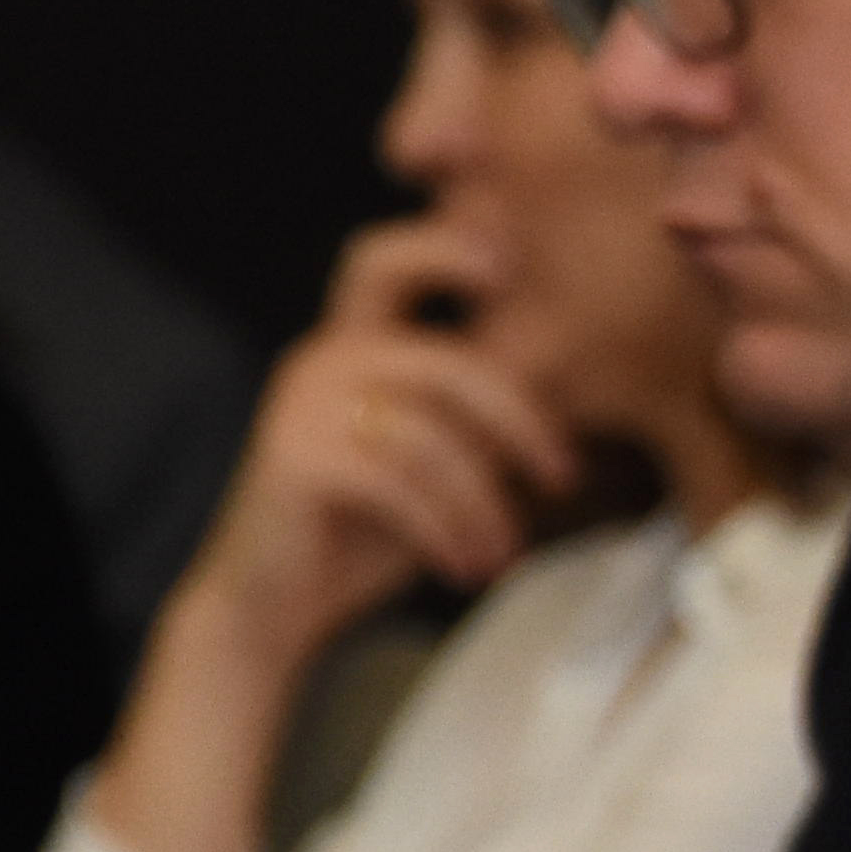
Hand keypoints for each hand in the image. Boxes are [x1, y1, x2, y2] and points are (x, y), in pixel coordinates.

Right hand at [81, 219, 582, 851]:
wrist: (271, 606)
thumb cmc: (365, 531)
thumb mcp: (433, 460)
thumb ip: (476, 416)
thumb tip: (579, 387)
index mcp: (354, 345)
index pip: (386, 261)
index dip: (445, 245)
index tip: (512, 263)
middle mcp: (322, 360)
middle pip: (448, 361)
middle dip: (521, 421)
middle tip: (564, 476)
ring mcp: (303, 406)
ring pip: (433, 437)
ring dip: (484, 505)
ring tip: (501, 554)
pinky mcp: (297, 459)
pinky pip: (400, 483)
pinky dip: (447, 530)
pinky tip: (466, 569)